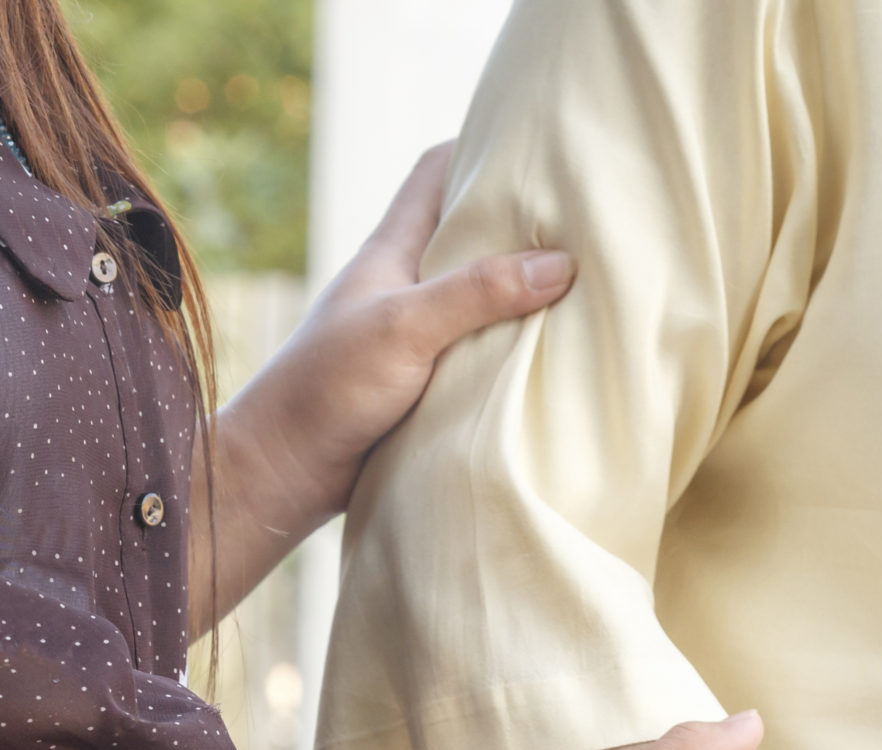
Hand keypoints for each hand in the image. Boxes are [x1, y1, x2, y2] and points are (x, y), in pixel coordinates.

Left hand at [211, 143, 572, 568]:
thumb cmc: (328, 387)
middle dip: (524, 223)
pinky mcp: (431, 383)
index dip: (480, 148)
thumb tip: (562, 263)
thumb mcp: (405, 328)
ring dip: (529, 293)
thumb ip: (478, 294)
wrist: (286, 471)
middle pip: (472, 235)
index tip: (535, 144)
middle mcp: (407, 286)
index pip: (436, 173)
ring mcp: (420, 335)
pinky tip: (561, 358)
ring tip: (593, 286)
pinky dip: (521, 349)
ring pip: (484, 298)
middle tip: (588, 219)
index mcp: (393, 252)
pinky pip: (486, 352)